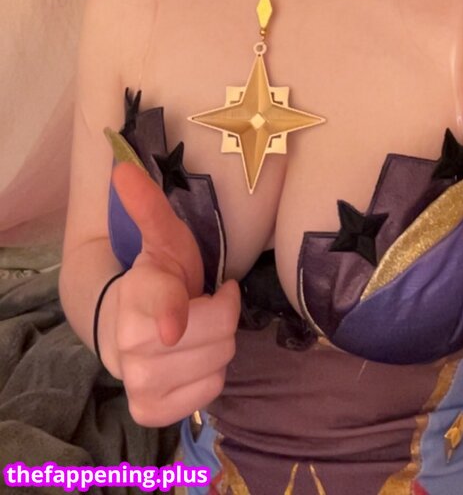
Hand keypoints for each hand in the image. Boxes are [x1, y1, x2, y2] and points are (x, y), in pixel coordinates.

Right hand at [102, 161, 239, 425]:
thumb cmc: (160, 277)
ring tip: (201, 326)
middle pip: (216, 333)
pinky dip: (212, 374)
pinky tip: (196, 357)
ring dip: (220, 342)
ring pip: (218, 362)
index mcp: (137, 293)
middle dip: (223, 313)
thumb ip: (148, 205)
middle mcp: (130, 344)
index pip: (155, 306)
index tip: (170, 327)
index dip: (167, 314)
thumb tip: (123, 168)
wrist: (129, 327)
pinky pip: (210, 392)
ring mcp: (138, 381)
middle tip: (207, 299)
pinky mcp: (150, 411)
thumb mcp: (164, 237)